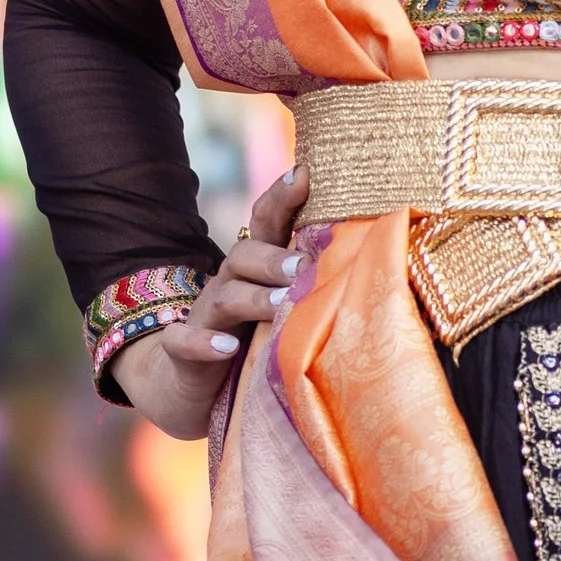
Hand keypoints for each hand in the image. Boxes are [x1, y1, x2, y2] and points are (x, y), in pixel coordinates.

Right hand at [112, 167, 316, 435]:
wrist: (190, 386)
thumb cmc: (254, 342)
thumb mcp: (284, 311)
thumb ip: (316, 286)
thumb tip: (376, 263)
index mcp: (256, 269)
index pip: (267, 223)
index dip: (281, 198)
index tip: (303, 174)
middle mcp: (229, 284)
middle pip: (245, 255)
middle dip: (274, 256)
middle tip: (305, 265)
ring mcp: (204, 316)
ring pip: (224, 296)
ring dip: (253, 297)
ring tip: (281, 304)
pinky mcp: (184, 352)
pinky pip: (185, 342)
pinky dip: (204, 343)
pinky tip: (227, 347)